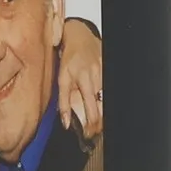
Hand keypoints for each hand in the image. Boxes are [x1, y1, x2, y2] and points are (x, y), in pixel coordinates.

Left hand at [58, 17, 104, 139]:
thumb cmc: (69, 59)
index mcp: (85, 82)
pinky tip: (102, 107)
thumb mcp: (61, 80)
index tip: (88, 135)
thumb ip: (63, 102)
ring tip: (98, 123)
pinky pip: (110, 89)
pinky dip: (106, 101)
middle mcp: (98, 78)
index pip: (92, 111)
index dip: (92, 126)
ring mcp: (106, 73)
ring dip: (103, 113)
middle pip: (103, 109)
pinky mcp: (109, 69)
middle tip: (94, 132)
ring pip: (108, 100)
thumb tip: (65, 123)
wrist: (80, 36)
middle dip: (99, 124)